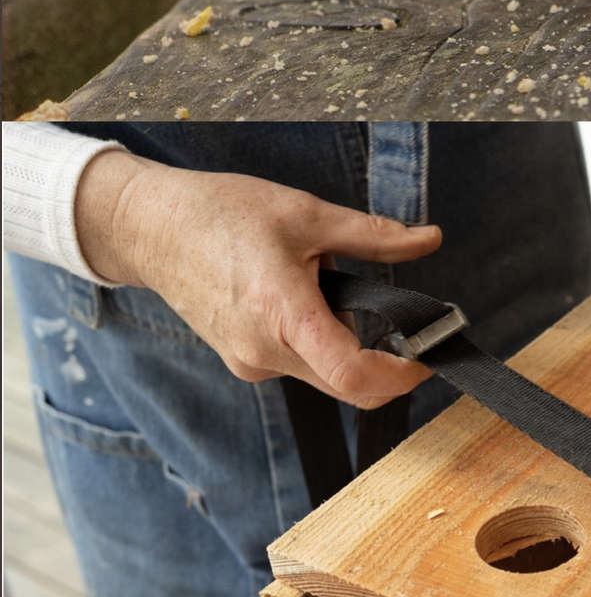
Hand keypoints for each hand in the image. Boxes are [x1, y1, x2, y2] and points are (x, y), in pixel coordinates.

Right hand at [75, 150, 441, 407]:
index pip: (353, 374)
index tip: (429, 359)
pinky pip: (299, 363)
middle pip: (347, 384)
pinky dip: (318, 338)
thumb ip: (373, 235)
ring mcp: (251, 363)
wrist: (153, 229)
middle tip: (406, 321)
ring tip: (324, 279)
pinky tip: (299, 293)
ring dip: (347, 341)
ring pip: (325, 374)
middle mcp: (264, 353)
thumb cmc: (222, 214)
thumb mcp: (307, 212)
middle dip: (386, 361)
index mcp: (282, 314)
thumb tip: (430, 239)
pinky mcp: (244, 361)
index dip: (401, 376)